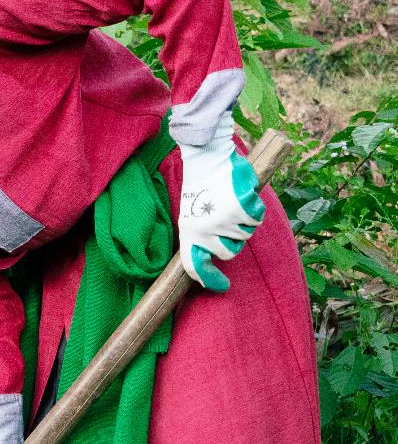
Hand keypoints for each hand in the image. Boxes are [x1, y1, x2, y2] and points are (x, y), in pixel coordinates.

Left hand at [179, 131, 263, 291]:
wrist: (207, 156)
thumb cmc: (200, 184)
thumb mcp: (191, 213)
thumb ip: (201, 235)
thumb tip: (213, 255)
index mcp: (188, 232)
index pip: (195, 265)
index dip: (208, 279)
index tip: (221, 286)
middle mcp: (205, 230)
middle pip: (229, 251)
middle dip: (232, 239)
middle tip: (226, 218)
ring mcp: (224, 221)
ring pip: (245, 234)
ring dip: (243, 221)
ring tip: (230, 201)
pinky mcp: (241, 208)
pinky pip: (255, 218)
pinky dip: (253, 208)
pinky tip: (241, 195)